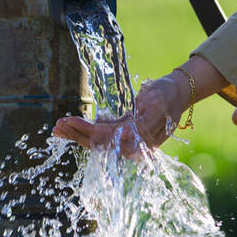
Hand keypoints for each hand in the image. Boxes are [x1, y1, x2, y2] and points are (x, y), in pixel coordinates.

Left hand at [53, 56, 228, 153]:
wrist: (178, 92)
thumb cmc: (167, 94)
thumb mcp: (156, 102)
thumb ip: (142, 123)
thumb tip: (123, 137)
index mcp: (143, 139)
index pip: (109, 139)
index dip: (88, 131)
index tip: (71, 121)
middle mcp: (134, 145)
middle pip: (100, 144)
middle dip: (77, 134)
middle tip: (57, 125)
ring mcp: (128, 141)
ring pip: (97, 142)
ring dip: (76, 135)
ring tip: (57, 128)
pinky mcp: (123, 134)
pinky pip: (101, 136)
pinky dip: (83, 131)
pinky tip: (68, 126)